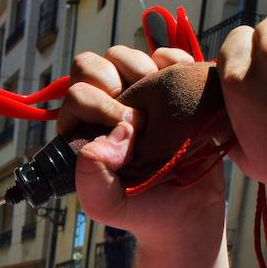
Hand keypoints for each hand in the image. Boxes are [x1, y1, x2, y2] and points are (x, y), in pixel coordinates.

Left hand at [58, 47, 224, 247]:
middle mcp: (104, 106)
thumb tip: (100, 143)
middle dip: (113, 80)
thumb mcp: (107, 205)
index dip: (97, 103)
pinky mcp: (168, 87)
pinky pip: (165, 55)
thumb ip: (91, 180)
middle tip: (139, 115)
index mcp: (82, 129)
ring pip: (123, 55)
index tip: (127, 130)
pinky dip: (175, 62)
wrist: (190, 212)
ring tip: (163, 102)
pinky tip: (182, 86)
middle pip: (91, 64)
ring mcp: (136, 93)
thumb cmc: (142, 209)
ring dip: (143, 69)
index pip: (76, 93)